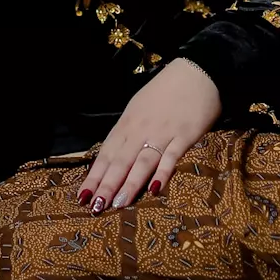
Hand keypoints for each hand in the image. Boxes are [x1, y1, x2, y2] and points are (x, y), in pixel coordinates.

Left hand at [80, 57, 222, 213]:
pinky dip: (162, 172)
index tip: (82, 196)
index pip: (107, 153)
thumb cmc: (166, 91)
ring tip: (118, 204)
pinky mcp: (185, 135)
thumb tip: (113, 156)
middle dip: (106, 185)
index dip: (95, 176)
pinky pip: (171, 156)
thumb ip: (128, 132)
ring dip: (129, 183)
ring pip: (142, 161)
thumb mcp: (139, 108)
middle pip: (120, 160)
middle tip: (95, 207)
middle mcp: (141, 129)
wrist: (196, 71)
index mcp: (128, 123)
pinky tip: (154, 189)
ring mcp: (163, 132)